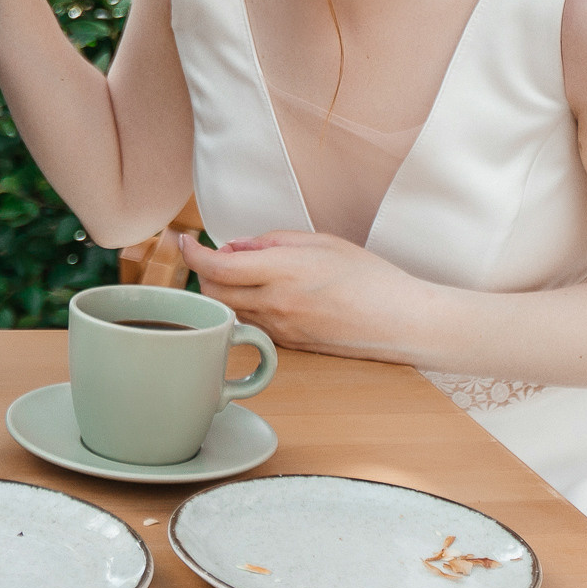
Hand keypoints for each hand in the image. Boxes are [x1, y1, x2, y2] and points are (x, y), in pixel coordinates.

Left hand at [184, 230, 415, 358]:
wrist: (401, 322)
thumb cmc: (370, 277)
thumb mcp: (321, 242)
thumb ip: (272, 241)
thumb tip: (236, 247)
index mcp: (283, 271)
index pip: (217, 267)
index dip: (192, 253)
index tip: (185, 241)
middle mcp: (276, 304)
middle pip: (212, 294)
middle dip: (205, 273)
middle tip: (220, 255)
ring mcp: (280, 330)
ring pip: (228, 312)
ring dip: (224, 292)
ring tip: (246, 273)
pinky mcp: (288, 346)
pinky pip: (252, 325)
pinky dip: (246, 308)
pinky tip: (266, 295)